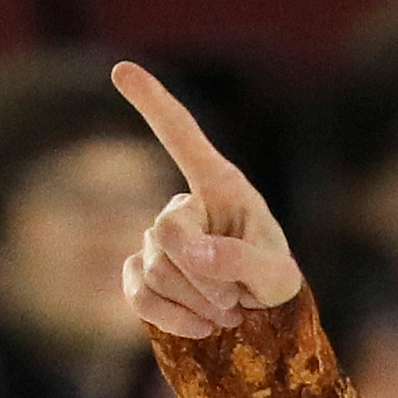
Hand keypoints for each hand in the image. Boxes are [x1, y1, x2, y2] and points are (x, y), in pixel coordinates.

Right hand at [111, 62, 302, 336]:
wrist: (263, 322)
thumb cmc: (276, 284)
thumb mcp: (276, 274)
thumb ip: (241, 259)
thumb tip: (192, 253)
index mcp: (220, 185)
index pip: (182, 135)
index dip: (153, 103)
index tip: (121, 69)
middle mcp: (185, 204)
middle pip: (166, 231)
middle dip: (202, 276)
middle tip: (237, 301)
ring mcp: (159, 240)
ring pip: (156, 270)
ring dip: (198, 302)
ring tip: (229, 311)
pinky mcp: (144, 274)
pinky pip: (139, 294)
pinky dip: (171, 318)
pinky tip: (200, 328)